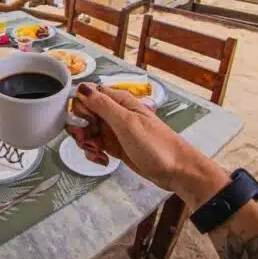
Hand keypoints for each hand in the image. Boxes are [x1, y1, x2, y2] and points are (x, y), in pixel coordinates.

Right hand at [67, 83, 228, 206]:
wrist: (177, 171)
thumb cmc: (155, 145)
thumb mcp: (127, 123)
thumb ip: (102, 105)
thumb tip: (81, 87)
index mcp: (119, 101)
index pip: (89, 94)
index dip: (80, 107)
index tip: (83, 122)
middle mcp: (115, 113)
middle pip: (85, 114)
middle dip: (80, 128)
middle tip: (87, 141)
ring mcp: (115, 131)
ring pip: (88, 131)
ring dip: (86, 142)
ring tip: (97, 153)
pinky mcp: (115, 147)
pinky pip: (96, 145)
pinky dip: (94, 152)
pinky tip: (102, 160)